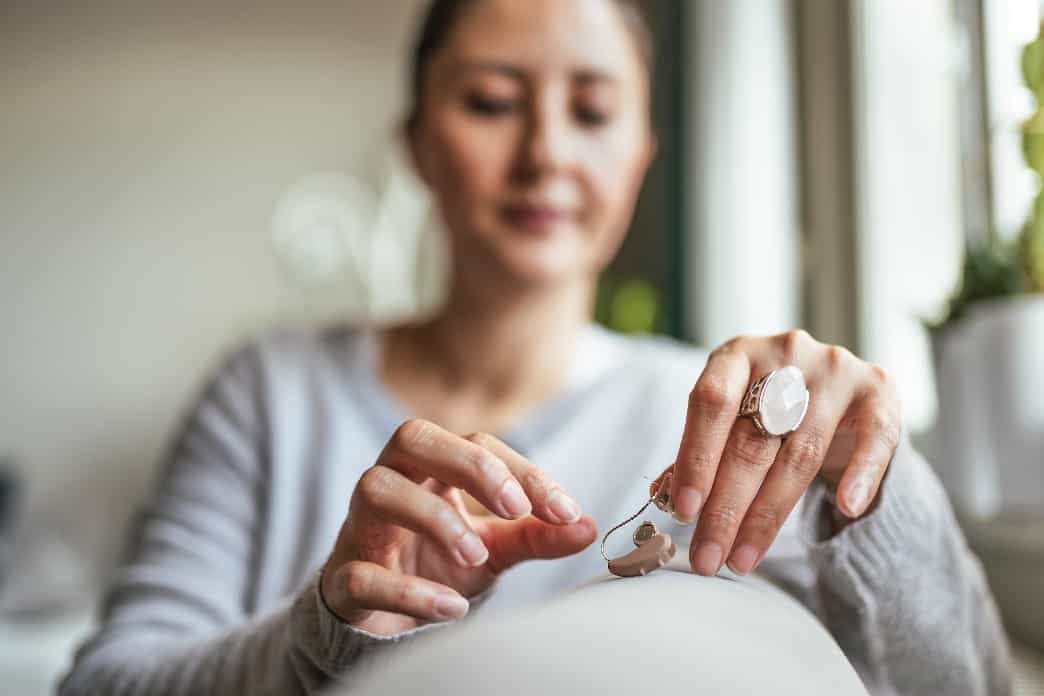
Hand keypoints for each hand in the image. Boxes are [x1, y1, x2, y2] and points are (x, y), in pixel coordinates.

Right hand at [321, 419, 596, 634]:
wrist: (383, 616)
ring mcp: (360, 528)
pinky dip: (408, 591)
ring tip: (478, 556)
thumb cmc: (436, 563)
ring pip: (376, 489)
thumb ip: (536, 534)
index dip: (521, 471)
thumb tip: (587, 526)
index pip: (475, 443)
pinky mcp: (342, 579)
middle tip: (513, 508)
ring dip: (434, 519)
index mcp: (430, 468)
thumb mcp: (494, 545)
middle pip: (413, 437)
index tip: (564, 511)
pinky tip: (451, 608)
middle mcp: (391, 482)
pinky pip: (360, 573)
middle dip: (467, 466)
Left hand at [651, 330, 900, 576]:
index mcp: (737, 354)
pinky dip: (861, 475)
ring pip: (800, 453)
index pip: (711, 403)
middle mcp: (786, 352)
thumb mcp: (731, 419)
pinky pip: (874, 438)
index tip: (683, 513)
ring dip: (768, 515)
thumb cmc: (770, 409)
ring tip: (742, 558)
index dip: (695, 459)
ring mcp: (835, 369)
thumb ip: (699, 453)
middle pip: (752, 440)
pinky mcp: (879, 390)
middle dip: (725, 508)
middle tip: (707, 557)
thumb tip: (661, 495)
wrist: (840, 392)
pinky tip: (846, 509)